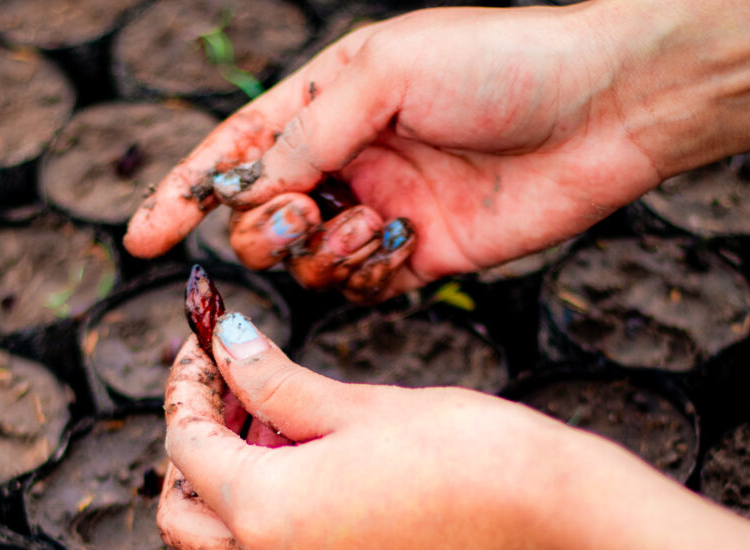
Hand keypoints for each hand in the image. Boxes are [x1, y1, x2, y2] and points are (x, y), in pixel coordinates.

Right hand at [125, 0, 749, 301]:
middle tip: (294, 217)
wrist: (608, 107)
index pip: (235, 154)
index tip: (142, 236)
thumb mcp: (386, 74)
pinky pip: (363, 287)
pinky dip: (366, 274)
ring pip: (308, 262)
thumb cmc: (501, 63)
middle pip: (261, 218)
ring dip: (321, 251)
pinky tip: (401, 244)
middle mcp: (350, 160)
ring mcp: (385, 212)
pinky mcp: (424, 257)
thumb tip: (250, 186)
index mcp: (331, 102)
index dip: (184, 196)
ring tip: (369, 221)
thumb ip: (309, 133)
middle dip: (261, 228)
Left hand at [158, 307, 749, 549]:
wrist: (565, 532)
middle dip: (192, 454)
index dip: (187, 387)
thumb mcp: (360, 406)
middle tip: (231, 394)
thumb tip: (227, 346)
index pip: (185, 448)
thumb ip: (276, 383)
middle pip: (185, 519)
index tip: (207, 349)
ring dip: (232, 494)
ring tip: (282, 429)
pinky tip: (322, 478)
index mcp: (265, 516)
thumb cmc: (474, 456)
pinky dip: (277, 529)